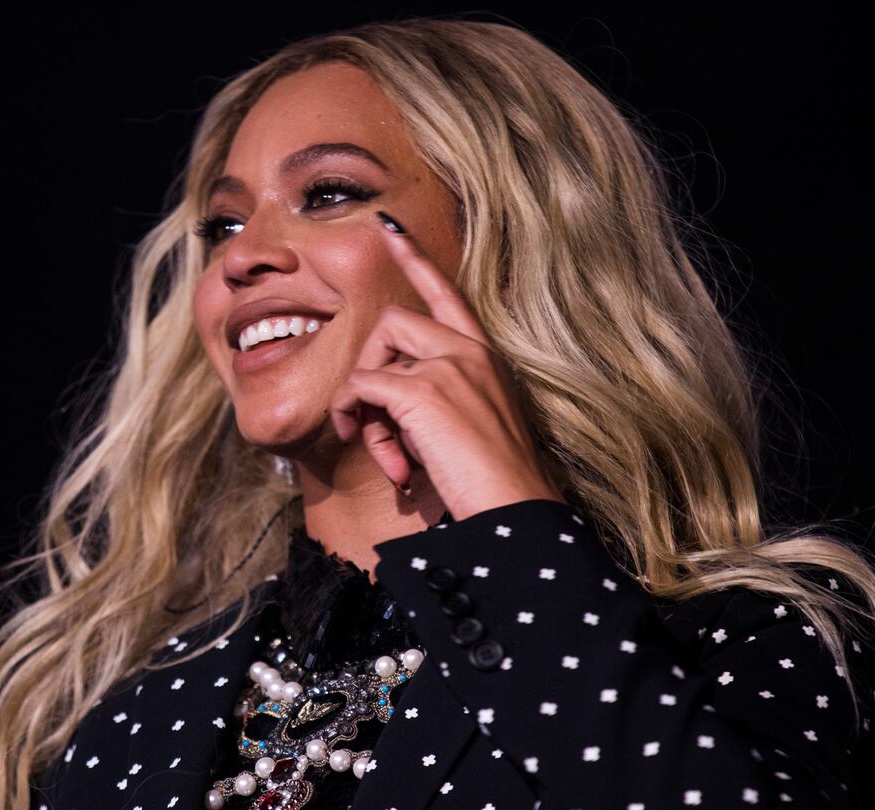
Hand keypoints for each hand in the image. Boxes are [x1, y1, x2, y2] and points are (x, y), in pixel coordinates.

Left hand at [328, 210, 565, 520]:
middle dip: (368, 370)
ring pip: (371, 358)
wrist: (515, 513)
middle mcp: (469, 351)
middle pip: (392, 323)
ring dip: (363, 408)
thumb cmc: (495, 486)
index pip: (448, 294)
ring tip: (388, 454)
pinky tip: (389, 462)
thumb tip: (389, 415)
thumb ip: (435, 405)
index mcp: (485, 358)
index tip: (390, 229)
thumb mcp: (468, 429)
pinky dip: (359, 422)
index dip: (416, 260)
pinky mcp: (423, 392)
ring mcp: (448, 367)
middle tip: (373, 425)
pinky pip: (361, 390)